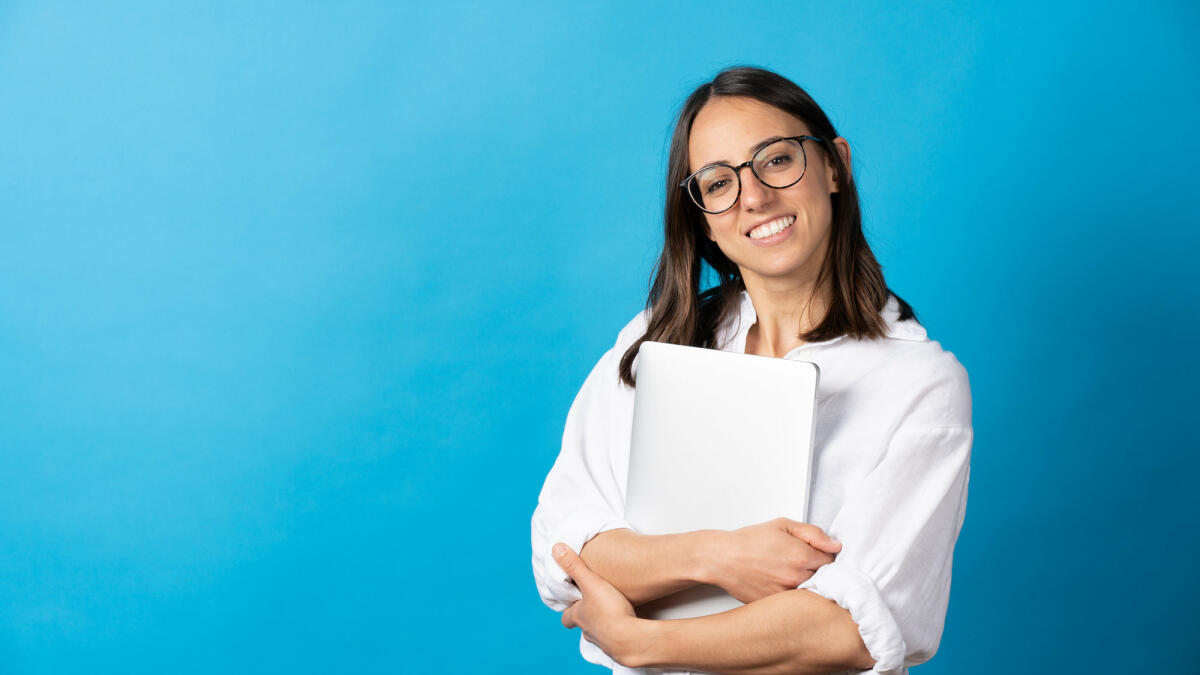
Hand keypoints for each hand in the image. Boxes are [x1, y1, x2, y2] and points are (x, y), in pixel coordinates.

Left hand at [554, 543, 650, 667]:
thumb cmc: (609, 610)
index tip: (571, 601)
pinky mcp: (619, 647)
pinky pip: (615, 640)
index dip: (567, 609)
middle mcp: (588, 631)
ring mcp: (603, 641)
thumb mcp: (591, 582)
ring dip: (602, 625)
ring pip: (598, 633)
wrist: (630, 639)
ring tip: (611, 614)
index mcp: (579, 616)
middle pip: (582, 626)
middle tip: (592, 606)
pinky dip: (618, 633)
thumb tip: (555, 548)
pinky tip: (626, 626)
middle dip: (585, 617)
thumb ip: (575, 566)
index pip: (566, 616)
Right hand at [706, 518, 841, 603]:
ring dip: (806, 584)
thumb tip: (835, 545)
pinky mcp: (776, 605)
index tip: (813, 553)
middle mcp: (796, 577)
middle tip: (799, 563)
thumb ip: (813, 533)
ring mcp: (786, 594)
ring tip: (788, 573)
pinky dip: (793, 595)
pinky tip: (780, 583)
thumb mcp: (782, 525)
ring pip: (810, 592)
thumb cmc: (749, 541)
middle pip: (823, 578)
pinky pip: (794, 603)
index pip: (831, 560)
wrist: (723, 559)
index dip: (823, 555)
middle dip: (816, 570)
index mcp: (801, 556)